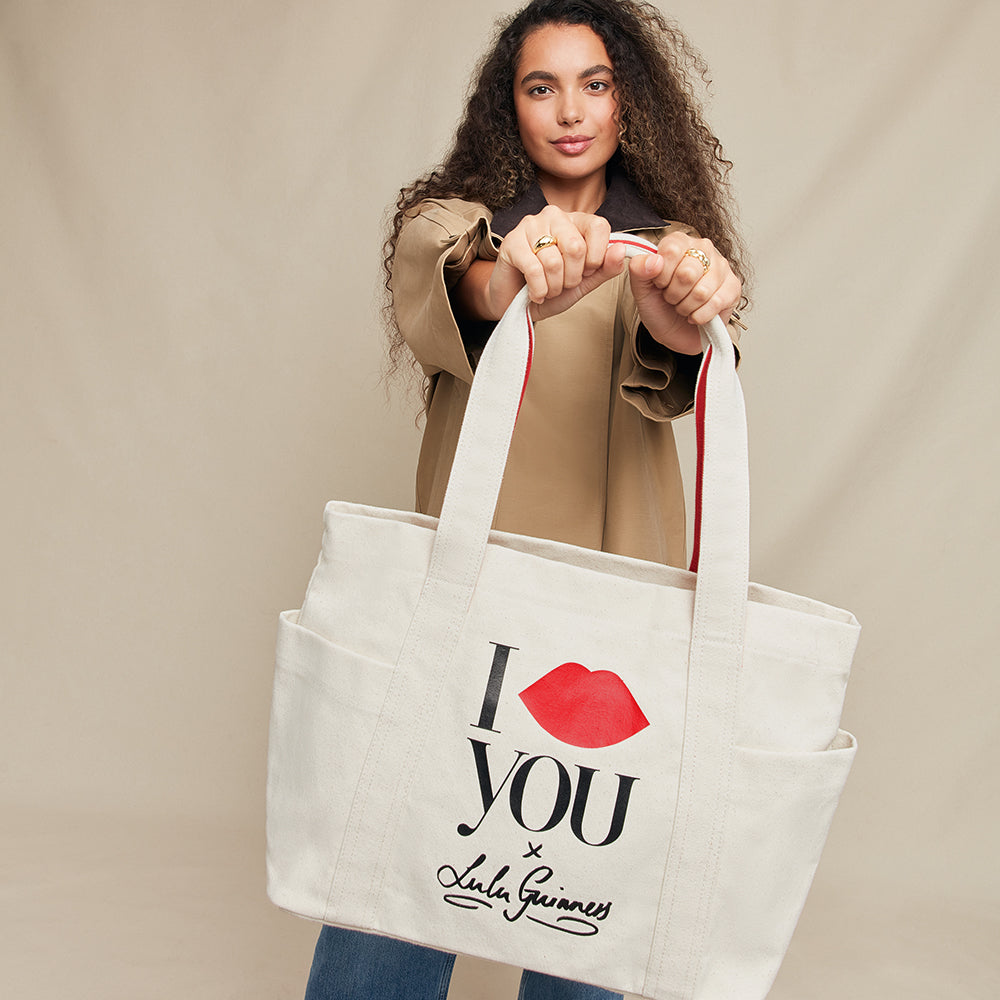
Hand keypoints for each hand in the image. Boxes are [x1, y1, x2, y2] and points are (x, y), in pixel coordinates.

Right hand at [485, 206, 626, 320]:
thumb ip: (605, 268)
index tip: (584, 272)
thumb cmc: (550, 289)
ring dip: (553, 287)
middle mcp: (553, 216)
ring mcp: (530, 225)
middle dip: (572, 277)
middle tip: (562, 284)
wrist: (516, 304)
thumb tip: (621, 250)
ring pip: (554, 261)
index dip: (595, 258)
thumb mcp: (584, 282)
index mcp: (576, 221)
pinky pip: (534, 269)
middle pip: (576, 247)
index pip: (599, 227)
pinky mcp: (511, 241)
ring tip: (547, 289)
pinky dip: (539, 290)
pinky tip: (535, 293)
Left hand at [627, 233, 741, 353]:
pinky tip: (695, 314)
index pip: (671, 250)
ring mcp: (721, 267)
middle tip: (671, 297)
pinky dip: (699, 316)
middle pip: (687, 273)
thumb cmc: (660, 307)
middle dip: (674, 294)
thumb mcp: (641, 290)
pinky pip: (715, 303)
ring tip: (683, 305)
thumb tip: (652, 260)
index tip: (659, 284)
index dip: (661, 275)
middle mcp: (703, 248)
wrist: (675, 332)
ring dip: (686, 307)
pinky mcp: (733, 287)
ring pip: (701, 291)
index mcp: (679, 242)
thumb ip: (639, 270)